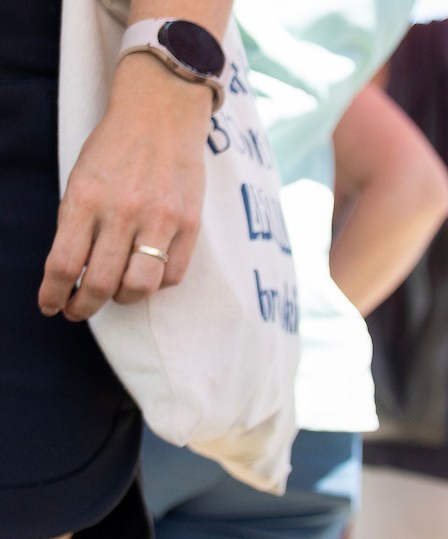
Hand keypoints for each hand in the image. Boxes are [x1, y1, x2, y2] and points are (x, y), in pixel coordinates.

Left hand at [44, 55, 214, 321]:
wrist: (161, 113)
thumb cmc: (115, 146)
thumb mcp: (82, 178)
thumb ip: (77, 222)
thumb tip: (74, 269)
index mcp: (86, 198)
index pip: (64, 263)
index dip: (53, 294)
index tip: (50, 306)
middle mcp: (122, 212)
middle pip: (101, 282)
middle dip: (84, 306)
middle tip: (78, 310)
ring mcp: (160, 219)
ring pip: (139, 286)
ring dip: (122, 299)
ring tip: (115, 294)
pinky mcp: (190, 224)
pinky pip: (172, 275)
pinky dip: (156, 282)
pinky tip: (146, 272)